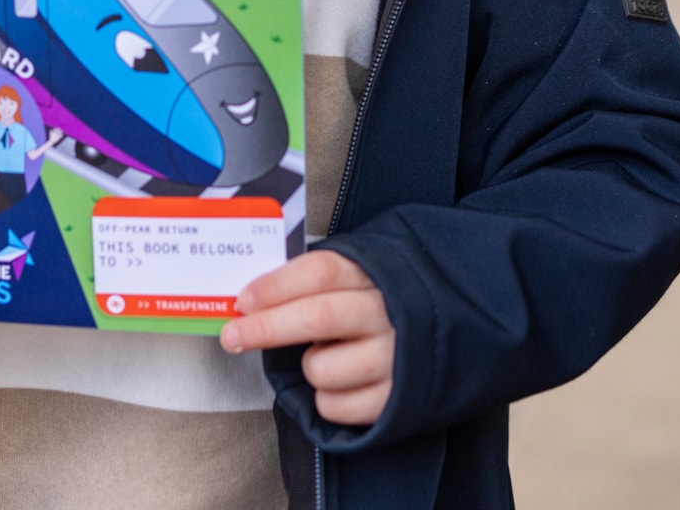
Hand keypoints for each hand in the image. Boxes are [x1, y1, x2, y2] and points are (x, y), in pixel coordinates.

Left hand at [220, 249, 394, 426]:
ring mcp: (394, 358)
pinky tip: (339, 381)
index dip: (276, 286)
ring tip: (323, 354)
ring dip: (307, 366)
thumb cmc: (381, 300)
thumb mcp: (358, 274)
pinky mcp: (396, 400)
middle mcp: (386, 314)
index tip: (243, 299)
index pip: (319, 272)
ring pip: (321, 369)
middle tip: (233, 336)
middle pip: (317, 318)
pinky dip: (324, 398)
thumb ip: (314, 281)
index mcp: (372, 273)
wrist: (446, 333)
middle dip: (266, 328)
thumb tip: (254, 297)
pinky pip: (335, 407)